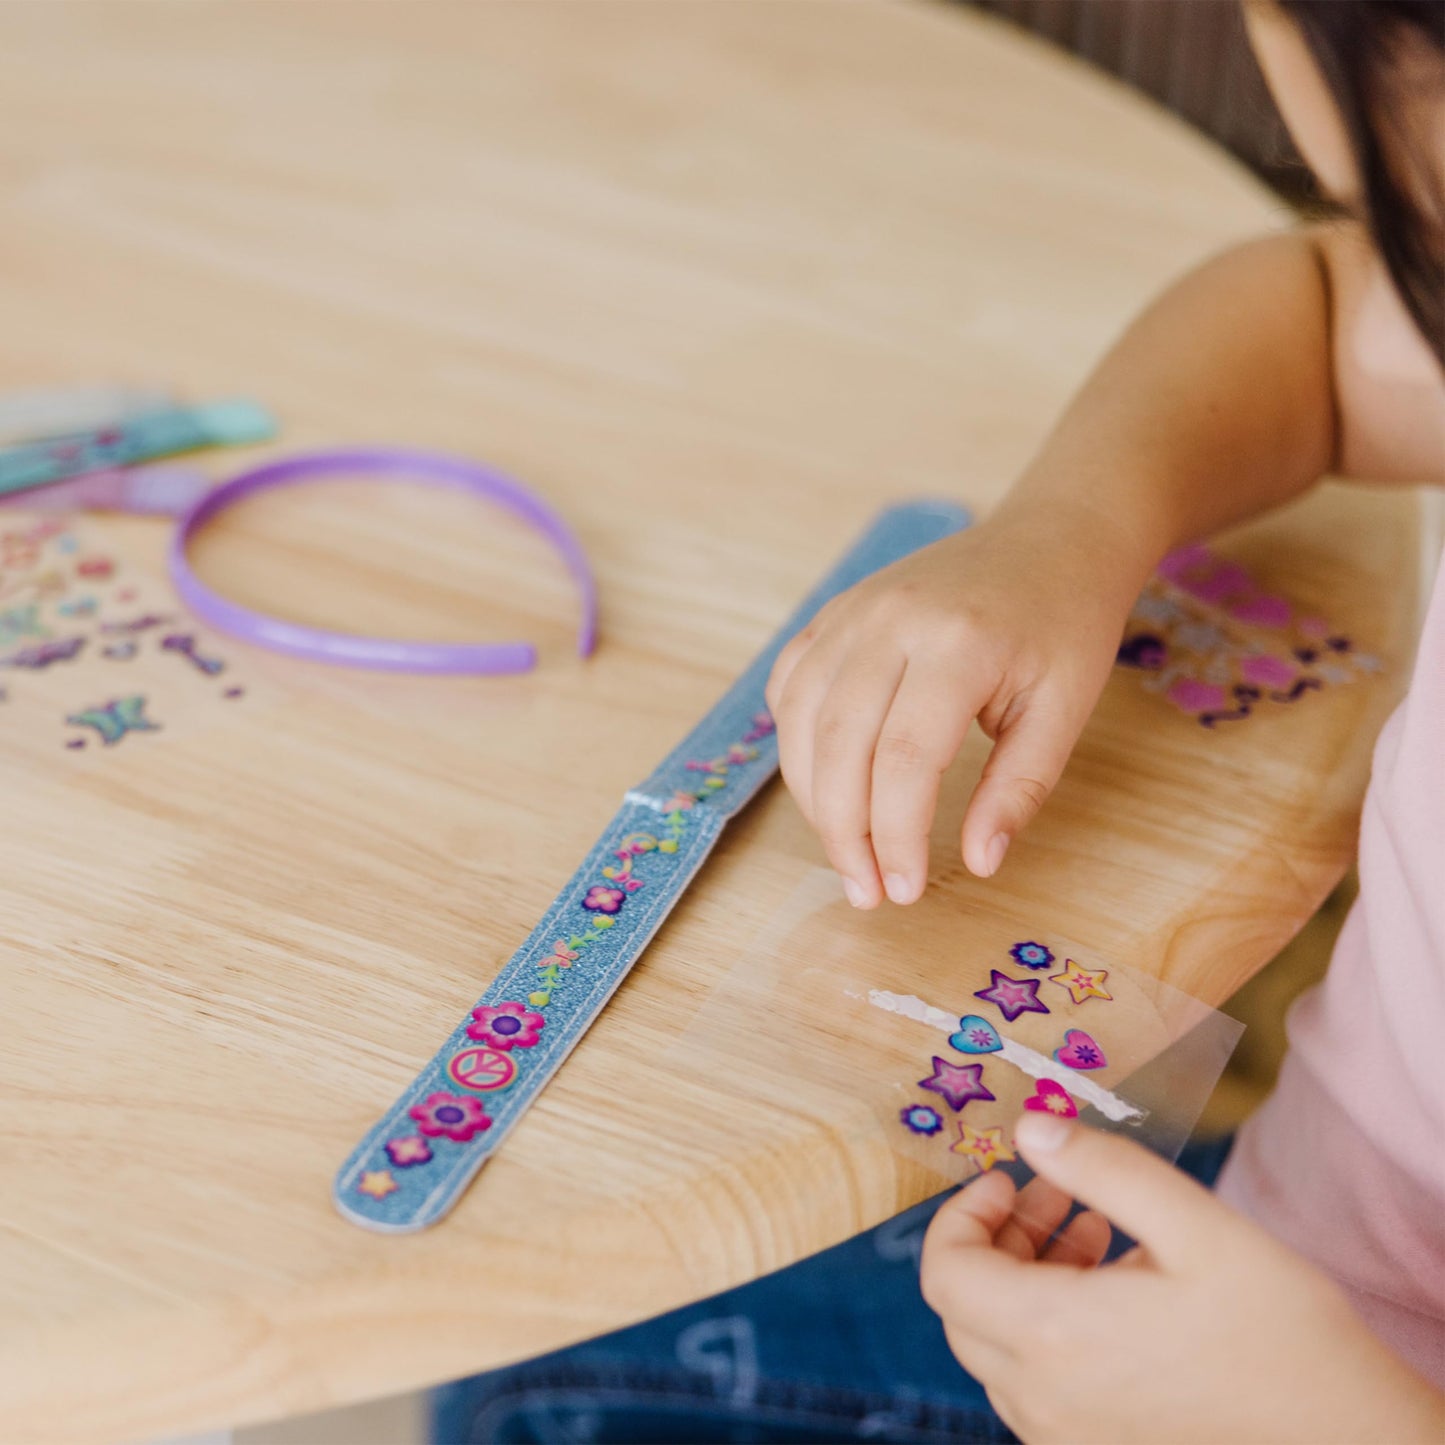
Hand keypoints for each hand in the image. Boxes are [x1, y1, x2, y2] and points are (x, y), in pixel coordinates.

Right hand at [764, 505, 1139, 906]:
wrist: (1049, 539)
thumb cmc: (1064, 626)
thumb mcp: (1063, 711)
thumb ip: (1018, 789)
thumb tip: (977, 862)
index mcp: (958, 642)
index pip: (905, 758)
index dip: (896, 835)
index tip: (904, 891)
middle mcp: (890, 620)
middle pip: (840, 744)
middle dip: (844, 832)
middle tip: (866, 891)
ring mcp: (852, 611)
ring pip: (802, 719)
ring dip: (813, 798)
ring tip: (846, 852)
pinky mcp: (833, 612)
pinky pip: (790, 686)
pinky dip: (796, 742)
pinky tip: (824, 784)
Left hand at [920, 1114, 1444, 1443]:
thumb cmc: (1284, 1334)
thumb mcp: (1196, 1224)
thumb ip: (1102, 1168)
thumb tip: (1029, 1128)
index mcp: (1055, 1336)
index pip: (944, 1272)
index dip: (961, 1213)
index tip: (1009, 1177)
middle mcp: (1044, 1399)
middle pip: (963, 1307)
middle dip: (999, 1237)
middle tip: (1058, 1196)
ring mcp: (1066, 1437)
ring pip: (998, 1347)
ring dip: (1025, 1279)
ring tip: (1095, 1231)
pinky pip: (1036, 1385)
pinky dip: (1050, 1328)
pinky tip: (1115, 1290)